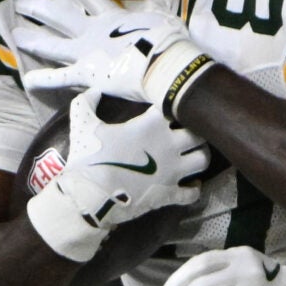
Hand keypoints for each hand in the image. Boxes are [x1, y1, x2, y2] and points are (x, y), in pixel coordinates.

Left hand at [18, 0, 207, 108]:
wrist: (166, 65)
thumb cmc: (168, 40)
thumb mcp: (163, 16)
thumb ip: (156, 4)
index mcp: (111, 17)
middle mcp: (93, 32)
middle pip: (60, 17)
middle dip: (39, 8)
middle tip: (18, 0)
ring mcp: (87, 53)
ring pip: (54, 45)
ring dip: (34, 39)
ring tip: (15, 34)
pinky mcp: (87, 74)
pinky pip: (61, 77)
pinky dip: (45, 80)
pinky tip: (27, 80)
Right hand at [25, 90, 210, 262]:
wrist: (90, 194)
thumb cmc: (89, 156)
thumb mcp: (82, 123)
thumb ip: (86, 102)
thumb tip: (93, 91)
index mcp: (152, 124)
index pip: (174, 107)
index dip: (171, 107)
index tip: (166, 110)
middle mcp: (170, 145)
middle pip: (197, 133)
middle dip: (195, 131)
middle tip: (186, 134)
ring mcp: (174, 171)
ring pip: (203, 159)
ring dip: (200, 157)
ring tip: (193, 156)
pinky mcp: (171, 193)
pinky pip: (193, 193)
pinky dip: (194, 190)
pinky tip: (191, 186)